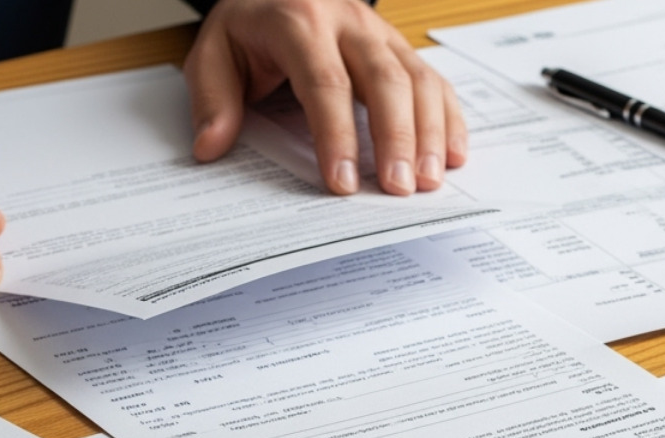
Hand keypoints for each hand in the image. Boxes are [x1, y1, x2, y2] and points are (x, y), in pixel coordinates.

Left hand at [184, 0, 466, 195]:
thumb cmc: (250, 26)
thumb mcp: (213, 52)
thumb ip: (212, 98)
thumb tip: (211, 146)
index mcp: (298, 21)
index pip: (325, 82)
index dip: (336, 135)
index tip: (342, 182)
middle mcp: (347, 22)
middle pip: (384, 79)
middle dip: (396, 138)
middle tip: (399, 189)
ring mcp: (379, 33)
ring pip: (417, 79)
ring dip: (429, 133)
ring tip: (429, 180)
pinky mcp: (399, 47)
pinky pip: (433, 80)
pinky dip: (448, 118)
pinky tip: (453, 154)